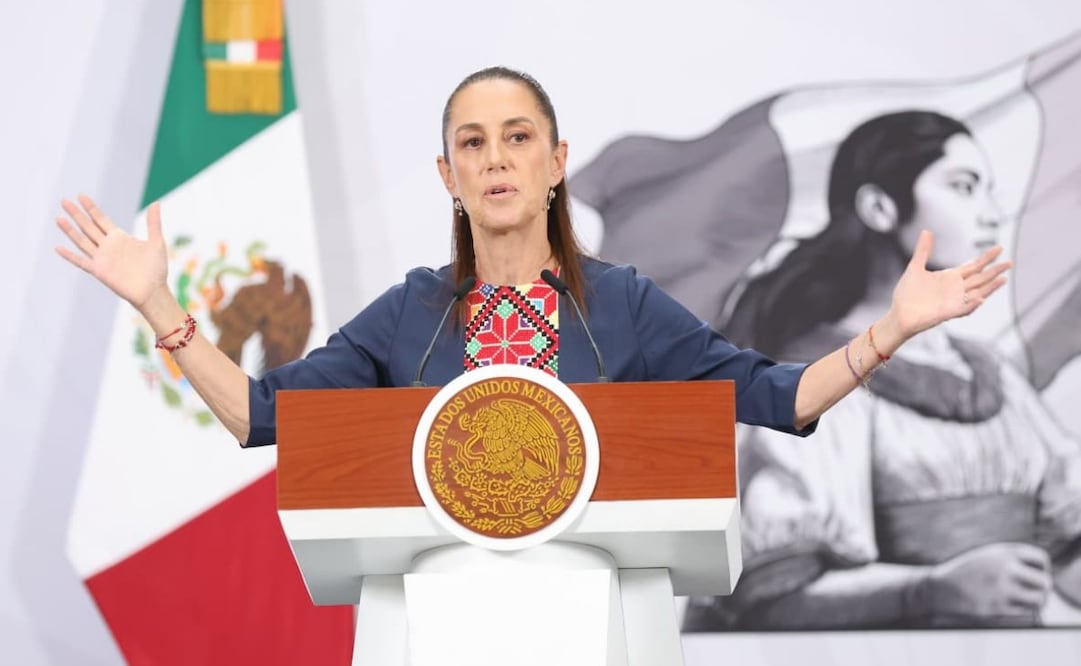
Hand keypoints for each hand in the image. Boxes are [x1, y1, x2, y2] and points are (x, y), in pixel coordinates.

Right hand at [55, 195, 167, 310]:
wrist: (152, 291)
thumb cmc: (156, 268)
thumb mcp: (156, 242)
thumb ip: (153, 223)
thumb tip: (156, 203)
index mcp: (119, 237)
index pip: (101, 219)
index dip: (91, 208)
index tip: (81, 195)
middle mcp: (108, 246)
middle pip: (88, 227)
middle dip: (76, 214)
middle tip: (64, 201)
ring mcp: (102, 258)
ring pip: (82, 241)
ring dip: (70, 230)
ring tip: (58, 218)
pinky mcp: (99, 271)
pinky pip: (81, 261)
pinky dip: (69, 255)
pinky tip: (58, 248)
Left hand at [888, 230, 1011, 338]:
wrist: (898, 314)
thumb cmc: (907, 293)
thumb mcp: (915, 267)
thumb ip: (923, 250)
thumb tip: (927, 231)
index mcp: (951, 278)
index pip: (974, 266)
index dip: (987, 258)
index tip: (1000, 248)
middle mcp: (956, 290)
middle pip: (981, 279)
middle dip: (995, 271)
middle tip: (1010, 263)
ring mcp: (953, 302)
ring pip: (977, 293)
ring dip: (990, 288)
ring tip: (1003, 279)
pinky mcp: (947, 313)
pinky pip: (963, 309)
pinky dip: (972, 304)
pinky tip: (980, 298)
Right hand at [921, 542, 1050, 622]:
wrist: (940, 589)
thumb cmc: (966, 572)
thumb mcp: (987, 555)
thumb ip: (1012, 558)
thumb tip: (1041, 571)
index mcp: (1002, 552)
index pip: (1040, 558)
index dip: (1042, 567)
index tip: (1034, 573)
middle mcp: (1004, 569)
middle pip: (1044, 581)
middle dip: (1043, 587)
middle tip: (1035, 590)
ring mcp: (1001, 590)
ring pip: (1039, 600)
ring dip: (1037, 601)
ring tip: (1029, 601)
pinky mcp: (997, 609)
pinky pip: (1026, 613)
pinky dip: (1025, 611)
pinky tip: (1015, 607)